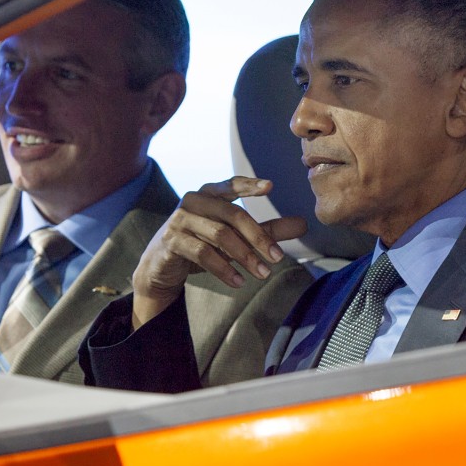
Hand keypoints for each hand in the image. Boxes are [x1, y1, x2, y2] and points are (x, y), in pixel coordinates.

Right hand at [131, 177, 307, 326]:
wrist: (161, 268)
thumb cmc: (202, 245)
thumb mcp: (236, 238)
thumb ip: (268, 230)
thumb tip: (304, 224)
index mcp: (210, 194)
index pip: (232, 184)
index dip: (249, 185)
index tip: (270, 187)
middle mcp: (194, 201)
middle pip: (233, 215)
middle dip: (258, 237)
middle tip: (278, 258)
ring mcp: (180, 220)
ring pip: (219, 235)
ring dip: (244, 256)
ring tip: (263, 274)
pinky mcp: (171, 241)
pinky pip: (202, 253)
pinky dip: (223, 268)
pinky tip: (239, 281)